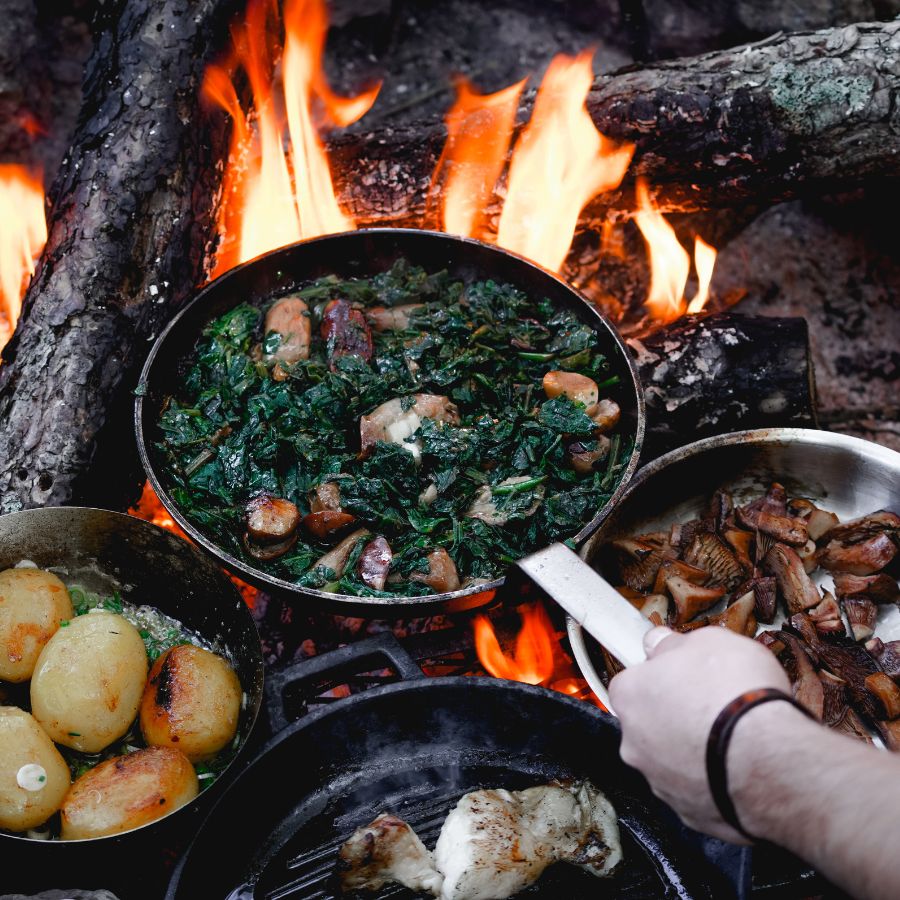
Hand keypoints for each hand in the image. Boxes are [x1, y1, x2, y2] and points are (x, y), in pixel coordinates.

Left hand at [608, 625, 791, 842]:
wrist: (771, 760)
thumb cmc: (736, 693)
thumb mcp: (708, 641)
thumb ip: (673, 644)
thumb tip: (659, 642)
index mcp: (630, 696)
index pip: (632, 682)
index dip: (661, 677)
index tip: (683, 676)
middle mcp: (634, 743)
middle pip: (649, 723)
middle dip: (675, 716)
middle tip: (713, 707)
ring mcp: (659, 782)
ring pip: (671, 761)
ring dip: (694, 751)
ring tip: (734, 740)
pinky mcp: (688, 814)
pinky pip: (697, 791)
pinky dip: (714, 781)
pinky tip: (740, 769)